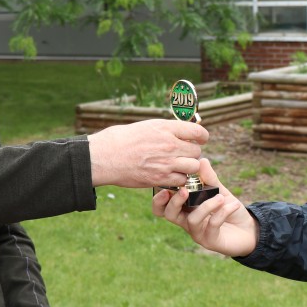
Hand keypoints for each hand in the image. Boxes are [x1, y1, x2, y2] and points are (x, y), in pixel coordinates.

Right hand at [88, 118, 207, 188]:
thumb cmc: (122, 139)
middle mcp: (169, 145)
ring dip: (188, 167)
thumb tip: (181, 131)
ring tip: (179, 166)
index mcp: (166, 128)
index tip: (199, 139)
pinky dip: (179, 179)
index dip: (201, 137)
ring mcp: (166, 163)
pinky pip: (181, 180)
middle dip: (193, 153)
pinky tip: (171, 175)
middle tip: (185, 155)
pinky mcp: (160, 179)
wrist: (105, 156)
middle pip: (197, 151)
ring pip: (193, 167)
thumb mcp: (147, 126)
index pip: (197, 132)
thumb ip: (166, 129)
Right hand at [153, 158, 257, 257]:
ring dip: (206, 206)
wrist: (249, 229)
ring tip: (220, 197)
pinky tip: (233, 205)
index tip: (166, 186)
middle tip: (184, 191)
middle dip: (174, 202)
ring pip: (192, 220)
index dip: (158, 198)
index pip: (163, 206)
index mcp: (185, 209)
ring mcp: (198, 233)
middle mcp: (187, 222)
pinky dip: (222, 213)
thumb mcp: (220, 191)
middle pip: (169, 215)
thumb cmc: (229, 210)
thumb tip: (201, 160)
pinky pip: (212, 225)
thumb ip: (209, 178)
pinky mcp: (211, 241)